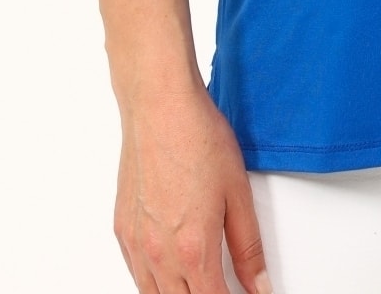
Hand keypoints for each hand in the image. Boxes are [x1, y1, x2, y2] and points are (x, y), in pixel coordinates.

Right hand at [114, 81, 271, 293]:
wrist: (159, 105)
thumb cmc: (197, 137)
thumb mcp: (238, 193)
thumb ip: (249, 247)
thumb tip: (259, 285)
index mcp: (194, 249)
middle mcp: (159, 254)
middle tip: (222, 284)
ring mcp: (136, 243)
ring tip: (198, 283)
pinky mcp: (122, 229)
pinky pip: (135, 275)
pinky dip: (153, 282)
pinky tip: (168, 271)